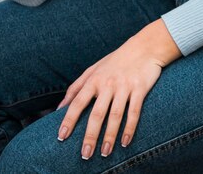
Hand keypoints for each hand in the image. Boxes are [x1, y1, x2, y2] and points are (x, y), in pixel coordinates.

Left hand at [55, 35, 164, 159]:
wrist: (144, 48)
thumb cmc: (115, 61)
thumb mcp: (93, 69)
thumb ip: (76, 87)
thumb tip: (59, 108)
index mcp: (94, 79)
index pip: (78, 102)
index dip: (69, 119)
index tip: (62, 136)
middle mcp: (107, 83)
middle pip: (96, 113)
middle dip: (90, 136)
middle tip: (85, 154)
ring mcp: (124, 87)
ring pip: (115, 116)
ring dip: (109, 136)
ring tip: (104, 153)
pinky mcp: (139, 89)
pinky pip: (134, 112)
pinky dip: (129, 128)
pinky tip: (125, 142)